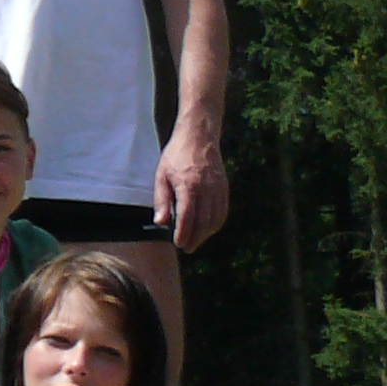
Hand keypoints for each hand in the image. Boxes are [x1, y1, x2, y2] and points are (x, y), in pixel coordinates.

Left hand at [156, 127, 230, 250]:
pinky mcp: (225, 189)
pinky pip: (222, 212)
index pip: (188, 216)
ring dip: (206, 234)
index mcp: (188, 185)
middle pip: (204, 221)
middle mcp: (206, 189)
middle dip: (195, 238)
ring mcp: (218, 189)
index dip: (184, 233)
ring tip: (195, 240)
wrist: (199, 137)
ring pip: (216, 219)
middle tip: (186, 248)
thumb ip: (162, 200)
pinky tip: (206, 229)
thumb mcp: (161, 176)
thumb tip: (161, 222)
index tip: (178, 244)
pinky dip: (215, 224)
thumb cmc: (176, 156)